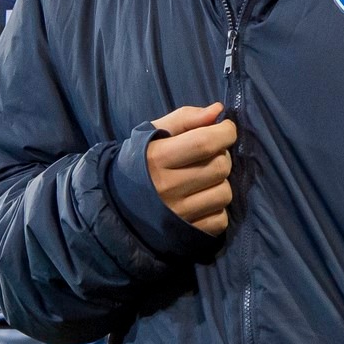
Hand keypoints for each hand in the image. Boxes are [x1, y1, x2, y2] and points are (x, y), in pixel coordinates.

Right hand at [147, 103, 236, 236]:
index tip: (225, 129)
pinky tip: (201, 200)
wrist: (118, 204)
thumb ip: (185, 118)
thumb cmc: (140, 162)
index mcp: (158, 158)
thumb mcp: (153, 133)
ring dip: (221, 182)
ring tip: (205, 179)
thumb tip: (218, 110)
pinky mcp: (187, 233)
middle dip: (222, 155)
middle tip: (210, 155)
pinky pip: (221, 219)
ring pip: (224, 193)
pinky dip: (217, 208)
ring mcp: (178, 213)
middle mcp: (168, 187)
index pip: (205, 142)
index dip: (225, 132)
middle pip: (220, 166)